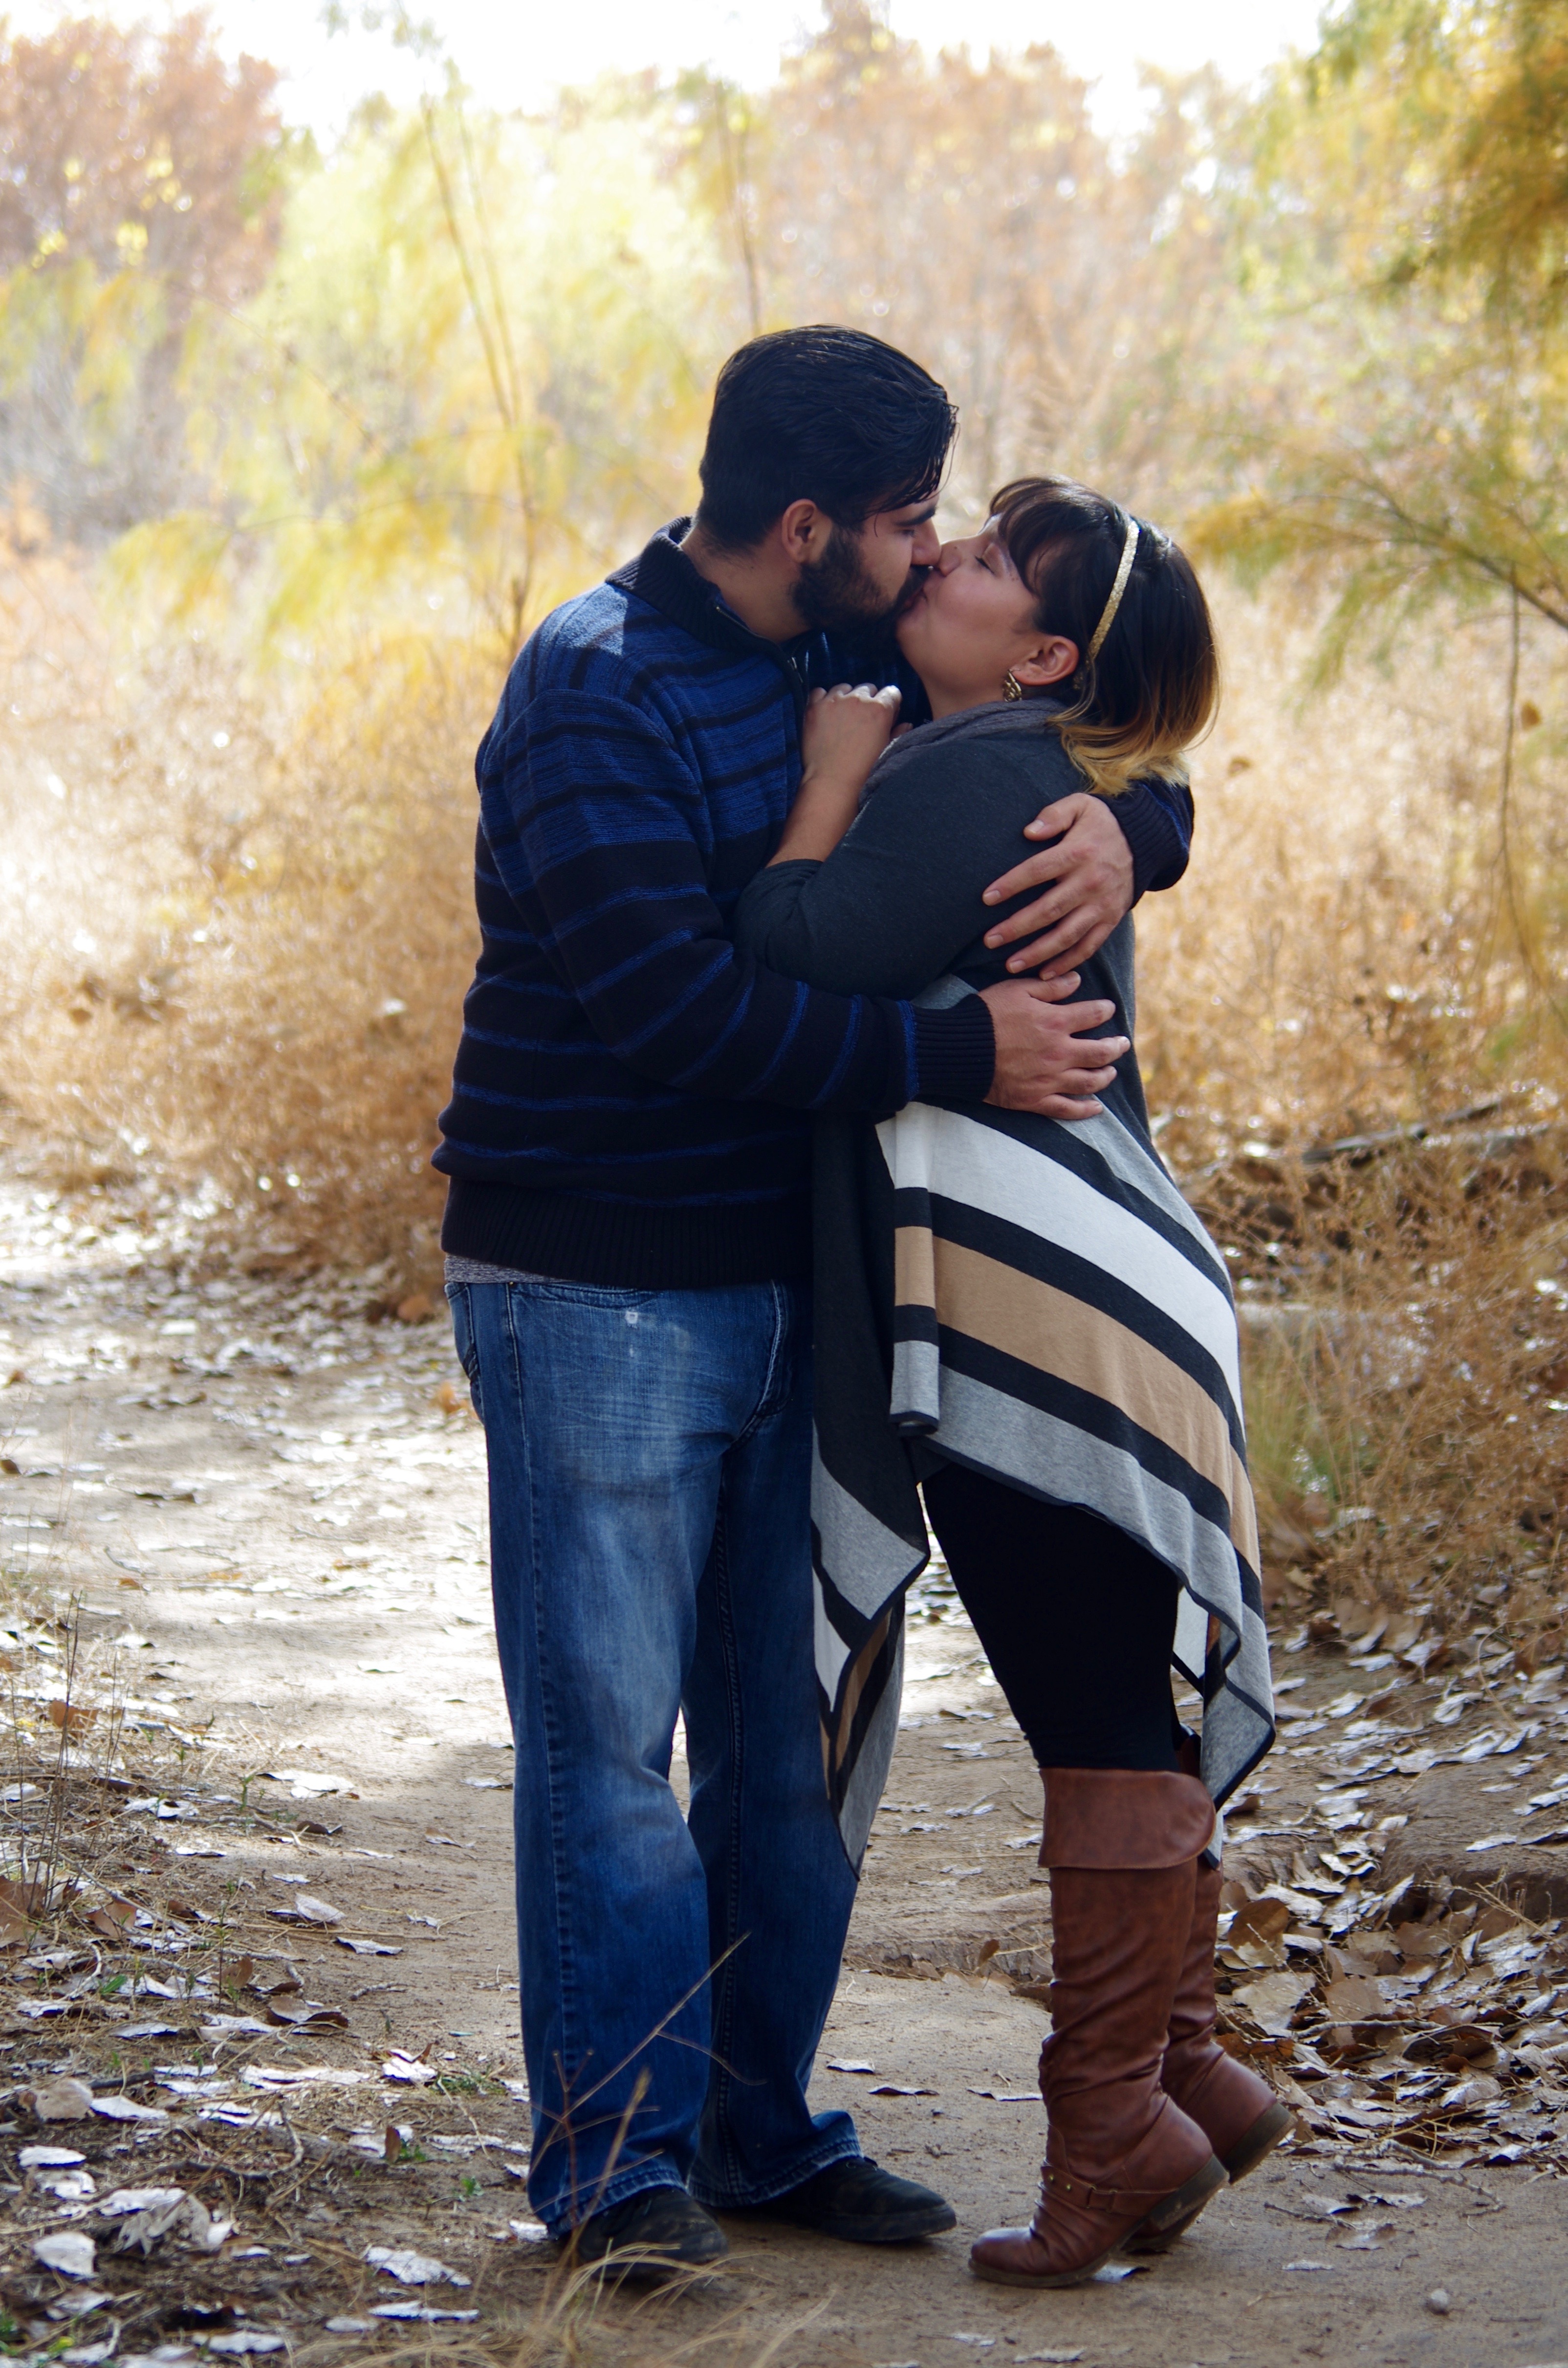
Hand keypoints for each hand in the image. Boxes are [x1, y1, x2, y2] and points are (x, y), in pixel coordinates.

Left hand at [799, 681, 902, 791]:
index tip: (884, 713)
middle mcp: (858, 700)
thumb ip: (897, 733)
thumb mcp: (886, 750)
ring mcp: (835, 701)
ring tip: (842, 718)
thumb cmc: (863, 771)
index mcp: (880, 709)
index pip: (891, 692)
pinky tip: (825, 714)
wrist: (832, 782)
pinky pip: (819, 692)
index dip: (889, 703)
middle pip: (867, 688)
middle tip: (861, 720)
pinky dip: (823, 699)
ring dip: (845, 698)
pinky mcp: (815, 707)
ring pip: (844, 688)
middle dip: (867, 700)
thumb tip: (906, 724)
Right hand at [979, 973, 1128, 1119]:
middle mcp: (1059, 1053)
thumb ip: (1050, 987)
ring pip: (1089, 1081)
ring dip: (1105, 1076)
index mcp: (1055, 1022)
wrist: (958, 1051)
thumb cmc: (985, 1016)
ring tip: (1111, 1072)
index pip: (1093, 1015)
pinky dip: (1086, 1110)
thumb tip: (1076, 980)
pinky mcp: (1035, 1100)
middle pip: (1100, 1052)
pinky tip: (1096, 1107)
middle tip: (1122, 1043)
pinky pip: (1068, 1109)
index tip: (1108, 1009)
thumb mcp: (1016, 990)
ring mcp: (1049, 1080)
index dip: (1105, 1010)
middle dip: (1116, 1047)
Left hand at [980, 792, 1134, 978]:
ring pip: (1067, 935)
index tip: (986, 898)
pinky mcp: (1111, 919)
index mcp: (1078, 853)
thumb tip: (1028, 832)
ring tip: (1010, 964)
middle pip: (1048, 910)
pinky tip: (1045, 973)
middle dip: (1017, 928)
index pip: (1037, 871)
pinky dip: (1067, 962)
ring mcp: (1102, 905)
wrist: (1145, 840)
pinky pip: (1088, 946)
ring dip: (1038, 953)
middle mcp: (1090, 882)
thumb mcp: (1081, 806)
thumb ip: (1054, 815)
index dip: (1011, 885)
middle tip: (989, 940)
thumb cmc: (1102, 823)